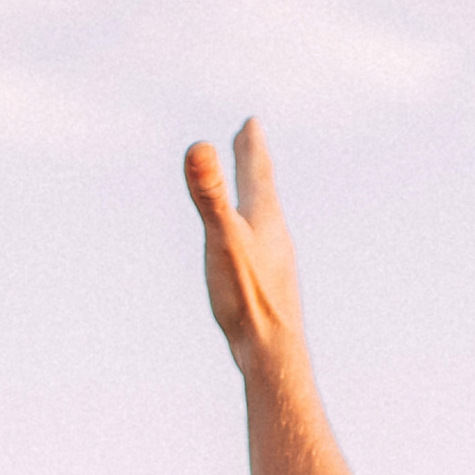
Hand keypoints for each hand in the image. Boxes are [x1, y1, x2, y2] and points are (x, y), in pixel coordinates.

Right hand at [184, 119, 308, 379]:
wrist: (273, 351)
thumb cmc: (247, 296)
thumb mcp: (221, 238)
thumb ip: (209, 195)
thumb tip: (198, 146)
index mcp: (263, 218)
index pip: (257, 172)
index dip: (251, 146)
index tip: (251, 123)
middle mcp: (275, 235)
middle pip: (264, 190)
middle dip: (254, 162)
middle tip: (252, 138)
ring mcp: (275, 262)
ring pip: (265, 219)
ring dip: (256, 197)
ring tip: (253, 190)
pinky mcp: (270, 286)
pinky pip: (262, 249)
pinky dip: (253, 234)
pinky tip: (252, 253)